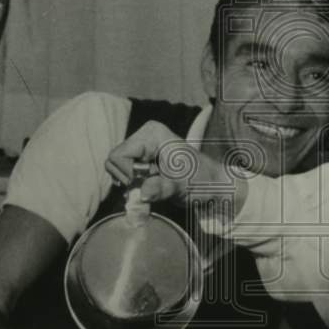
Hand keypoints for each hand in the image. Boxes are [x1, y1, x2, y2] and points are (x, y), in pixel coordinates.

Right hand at [105, 121, 230, 203]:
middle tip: (152, 184)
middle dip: (129, 179)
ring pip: (116, 170)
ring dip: (132, 183)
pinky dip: (134, 185)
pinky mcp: (141, 160)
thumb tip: (142, 194)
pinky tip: (151, 186)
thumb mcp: (182, 186)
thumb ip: (161, 188)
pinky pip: (124, 174)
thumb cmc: (201, 181)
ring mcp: (142, 148)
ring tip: (154, 184)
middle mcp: (144, 136)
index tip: (148, 181)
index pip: (119, 156)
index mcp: (152, 133)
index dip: (128, 174)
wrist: (213, 185)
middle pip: (114, 162)